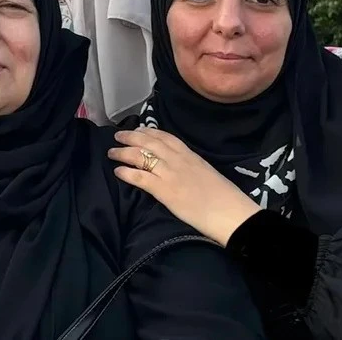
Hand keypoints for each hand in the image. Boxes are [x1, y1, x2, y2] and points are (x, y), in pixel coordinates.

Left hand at [109, 128, 260, 246]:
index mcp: (191, 155)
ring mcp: (170, 173)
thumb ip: (192, 167)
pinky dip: (126, 173)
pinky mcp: (164, 190)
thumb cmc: (224, 197)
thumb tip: (182, 169)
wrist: (229, 212)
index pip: (166, 136)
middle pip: (149, 142)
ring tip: (112, 152)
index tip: (139, 129)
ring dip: (123, 152)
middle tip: (118, 136)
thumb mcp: (207, 173)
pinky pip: (140, 177)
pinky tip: (117, 172)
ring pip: (141, 156)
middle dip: (131, 137)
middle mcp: (178, 159)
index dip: (149, 131)